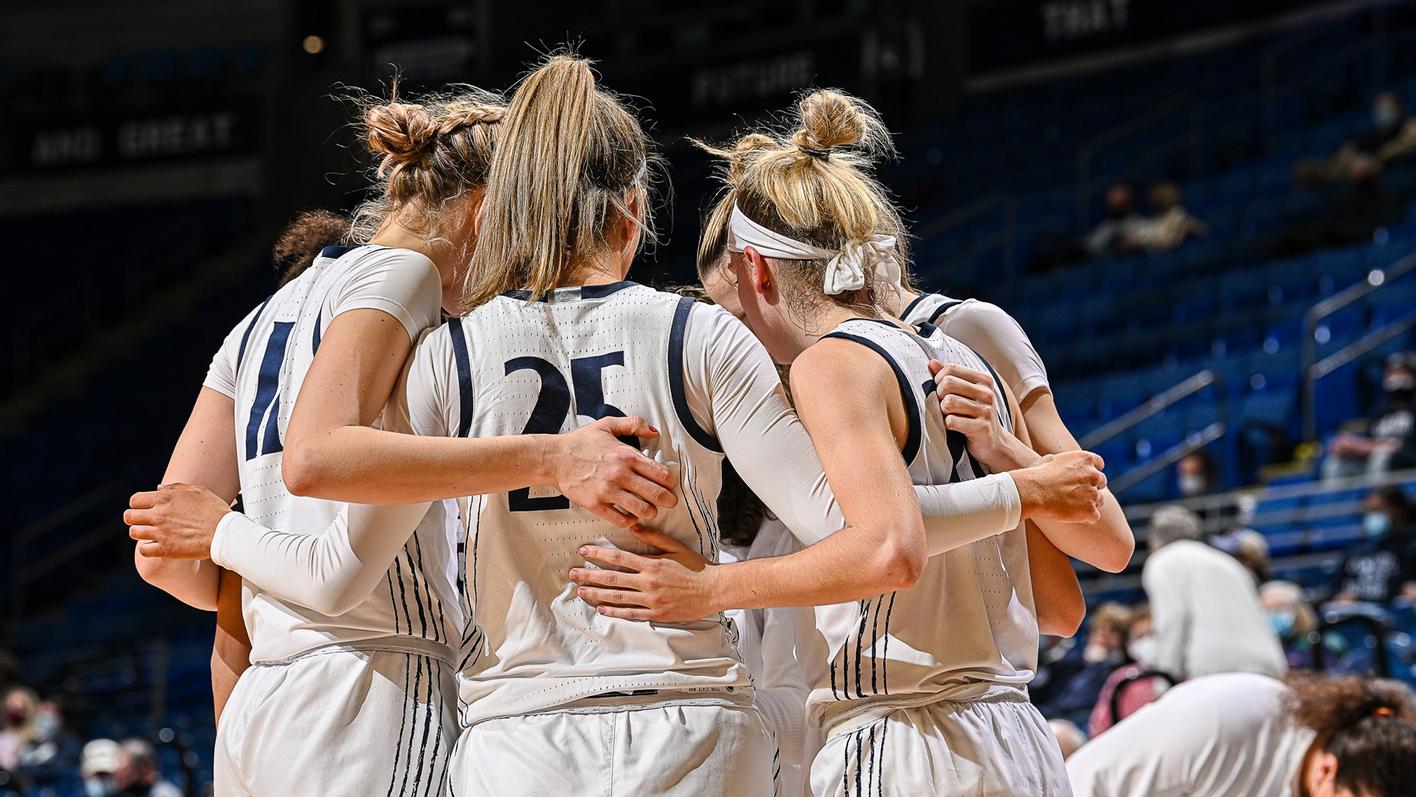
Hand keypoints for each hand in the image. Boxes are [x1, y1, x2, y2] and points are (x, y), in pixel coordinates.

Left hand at [126, 483, 232, 558]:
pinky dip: (148, 548)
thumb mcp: (198, 491)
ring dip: (141, 533)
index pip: (135, 500)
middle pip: (129, 516)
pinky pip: (143, 550)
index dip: (138, 504)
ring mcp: (161, 533)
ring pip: (134, 533)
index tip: (145, 509)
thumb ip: (175, 488)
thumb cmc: (214, 510)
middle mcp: (159, 514)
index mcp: (165, 498)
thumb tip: (157, 488)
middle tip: (145, 522)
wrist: (225, 533)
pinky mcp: (165, 549)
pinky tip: (157, 546)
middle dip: (136, 519)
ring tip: (151, 534)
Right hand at [551, 417, 678, 527]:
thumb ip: (634, 424)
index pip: (661, 473)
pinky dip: (631, 521)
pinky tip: (631, 515)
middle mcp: (620, 474)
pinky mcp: (596, 505)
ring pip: (643, 510)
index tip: (670, 484)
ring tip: (650, 509)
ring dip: (651, 512)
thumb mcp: (608, 425)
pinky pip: (621, 520)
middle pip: (657, 495)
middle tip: (670, 502)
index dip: (671, 481)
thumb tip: (655, 432)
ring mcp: (608, 491)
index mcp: (626, 455)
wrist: (554, 458)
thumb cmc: (581, 442)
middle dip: (669, 501)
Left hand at [567, 525, 715, 621]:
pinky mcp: (656, 613)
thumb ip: (653, 538)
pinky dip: (615, 611)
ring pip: (618, 597)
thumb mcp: (675, 547)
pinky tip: (602, 609)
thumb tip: (634, 526)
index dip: (599, 554)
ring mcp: (651, 600)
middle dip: (590, 574)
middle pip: (613, 578)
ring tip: (581, 590)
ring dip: (597, 593)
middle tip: (573, 573)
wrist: (713, 590)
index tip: (584, 551)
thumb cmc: (696, 567)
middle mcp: (648, 582)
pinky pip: (631, 613)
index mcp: (652, 564)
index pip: (619, 557)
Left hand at [928, 361, 1037, 471]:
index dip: (938, 379)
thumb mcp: (964, 393)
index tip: (941, 391)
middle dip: (939, 396)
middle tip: (944, 406)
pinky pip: (952, 421)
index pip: (951, 369)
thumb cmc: (974, 416)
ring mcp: (986, 410)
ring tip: (950, 416)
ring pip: (948, 403)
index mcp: (983, 380)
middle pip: (947, 384)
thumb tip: (932, 363)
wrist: (992, 443)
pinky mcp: (981, 428)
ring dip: (943, 412)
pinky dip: (947, 425)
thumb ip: (949, 377)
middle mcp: (987, 393)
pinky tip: (954, 427)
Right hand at [1013, 451, 1106, 523]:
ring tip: (1070, 506)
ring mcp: (1093, 493)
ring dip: (1088, 503)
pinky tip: (1072, 516)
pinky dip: (1086, 518)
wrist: (1032, 492)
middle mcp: (1093, 474)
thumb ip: (1062, 462)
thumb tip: (1054, 461)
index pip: (1099, 464)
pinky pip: (1094, 516)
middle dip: (1091, 488)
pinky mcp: (1090, 510)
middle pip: (1101, 482)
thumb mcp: (1049, 460)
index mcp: (1085, 459)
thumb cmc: (1035, 476)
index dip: (1092, 472)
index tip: (1085, 479)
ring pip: (1099, 500)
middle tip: (1076, 495)